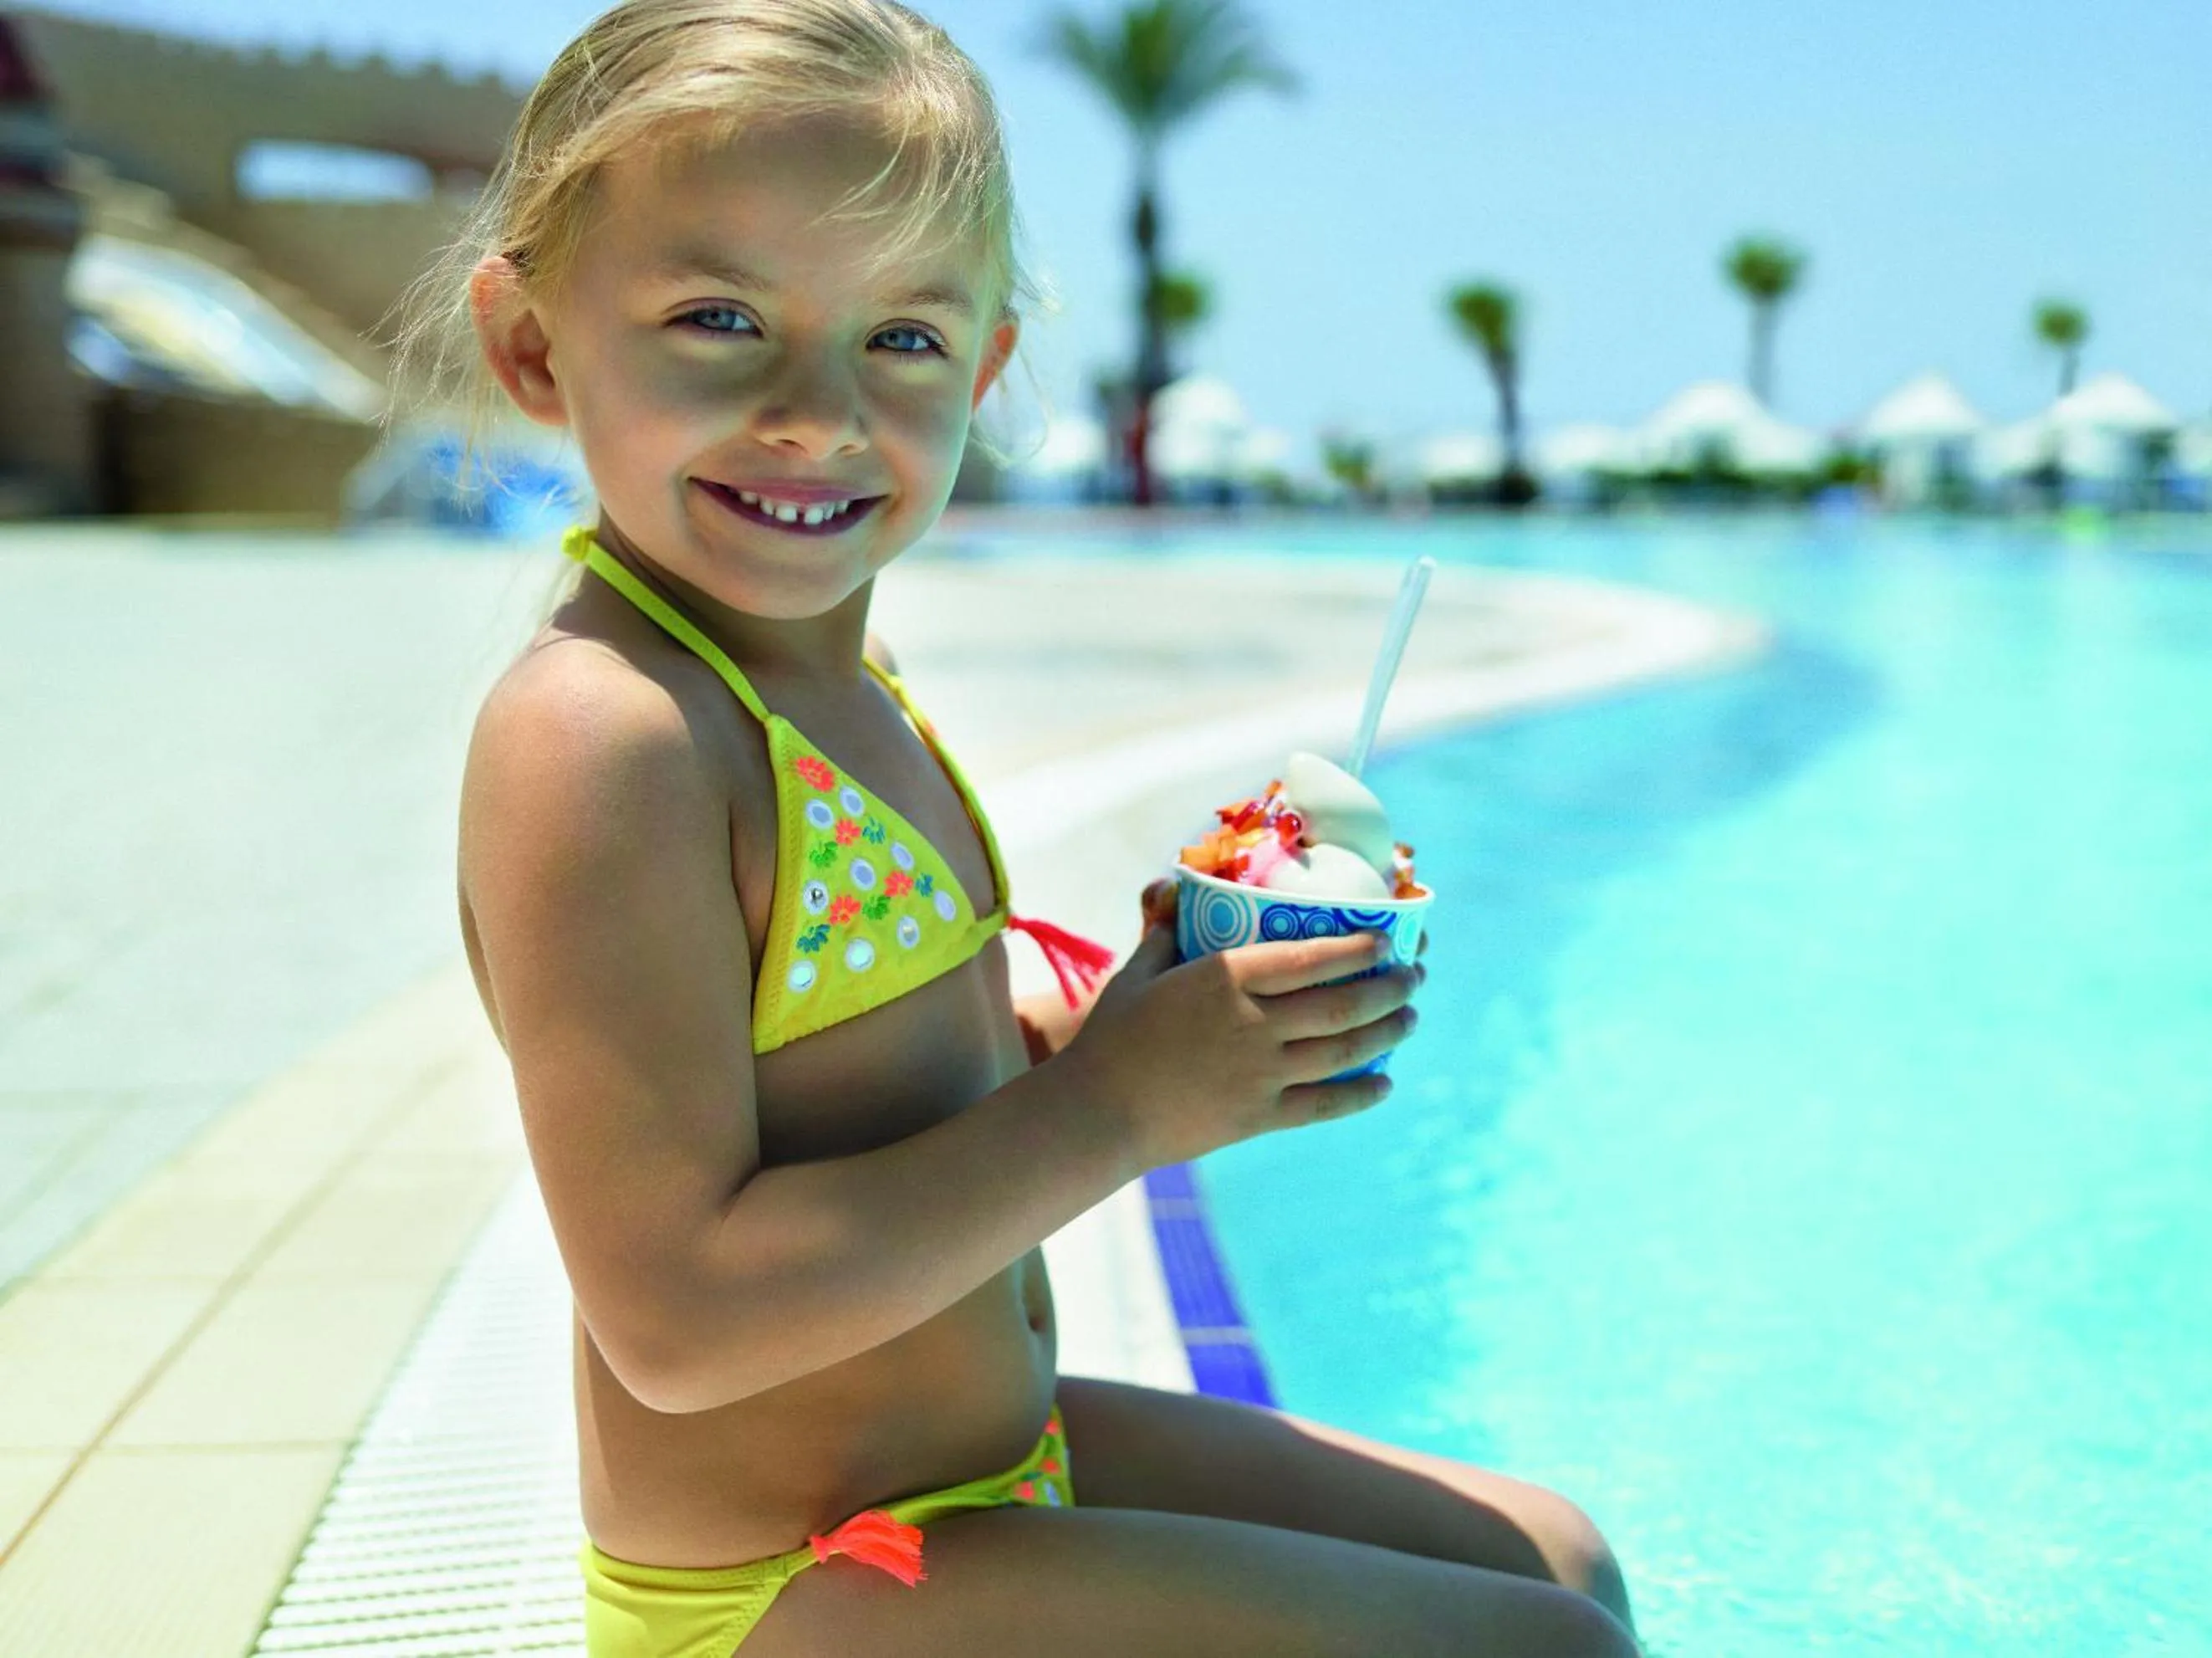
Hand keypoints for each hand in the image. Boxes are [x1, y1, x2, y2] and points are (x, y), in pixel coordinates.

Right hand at [1059, 875, 1424, 1169]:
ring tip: (1410, 1018)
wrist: (1098, 1112)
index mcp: (1225, 978)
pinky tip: (1384, 1083)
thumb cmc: (1112, 1036)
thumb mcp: (1136, 972)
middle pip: (1340, 1005)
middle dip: (1389, 989)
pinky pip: (1324, 1104)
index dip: (1356, 949)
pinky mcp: (1259, 1117)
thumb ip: (1164, 931)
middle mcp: (1253, 1023)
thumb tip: (1176, 890)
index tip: (1385, 941)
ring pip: (1343, 1051)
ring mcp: (1260, 1074)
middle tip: (1414, 977)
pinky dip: (1360, 1094)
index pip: (1309, 957)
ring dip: (1386, 1033)